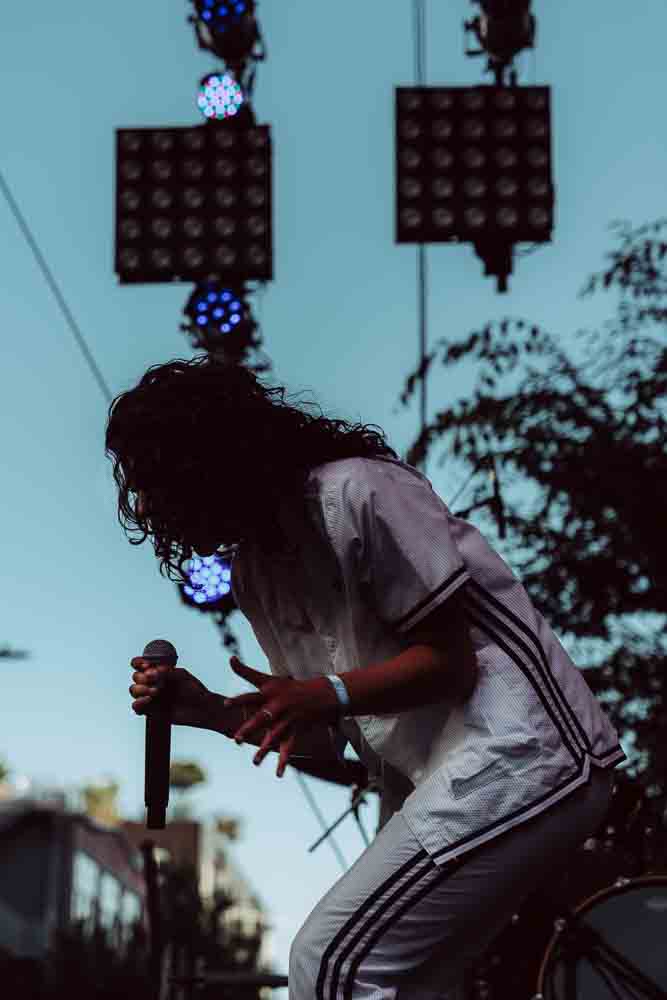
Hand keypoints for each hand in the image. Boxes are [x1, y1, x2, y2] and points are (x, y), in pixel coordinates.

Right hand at [129, 658, 211, 727]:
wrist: (201, 708)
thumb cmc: (194, 690)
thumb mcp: (183, 675)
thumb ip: (168, 671)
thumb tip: (152, 670)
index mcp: (159, 672)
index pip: (142, 664)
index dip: (139, 663)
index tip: (146, 664)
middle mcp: (153, 683)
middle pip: (136, 677)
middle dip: (141, 677)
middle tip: (152, 678)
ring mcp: (151, 697)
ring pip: (134, 691)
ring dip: (140, 689)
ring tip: (155, 691)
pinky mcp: (151, 711)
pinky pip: (137, 707)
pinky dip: (138, 703)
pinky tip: (148, 700)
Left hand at [225, 656, 338, 776]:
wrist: (324, 694)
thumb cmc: (290, 686)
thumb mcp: (270, 679)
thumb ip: (247, 671)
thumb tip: (230, 659)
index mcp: (270, 693)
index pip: (251, 696)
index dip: (239, 700)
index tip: (225, 704)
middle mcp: (279, 705)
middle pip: (262, 718)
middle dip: (250, 728)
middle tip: (236, 739)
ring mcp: (289, 718)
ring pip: (275, 736)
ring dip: (265, 749)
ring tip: (255, 761)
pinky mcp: (297, 729)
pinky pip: (289, 747)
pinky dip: (284, 761)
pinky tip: (278, 773)